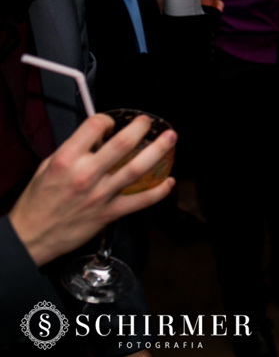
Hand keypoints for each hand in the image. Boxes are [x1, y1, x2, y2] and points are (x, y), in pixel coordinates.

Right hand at [7, 114, 176, 267]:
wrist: (31, 236)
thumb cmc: (38, 202)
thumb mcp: (47, 167)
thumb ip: (73, 151)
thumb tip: (96, 139)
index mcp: (67, 160)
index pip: (94, 127)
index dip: (107, 120)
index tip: (111, 123)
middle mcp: (86, 175)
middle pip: (123, 144)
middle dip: (140, 128)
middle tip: (148, 122)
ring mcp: (101, 194)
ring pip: (137, 168)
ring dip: (158, 151)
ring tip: (171, 139)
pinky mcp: (110, 213)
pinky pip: (141, 201)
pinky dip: (159, 191)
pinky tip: (169, 181)